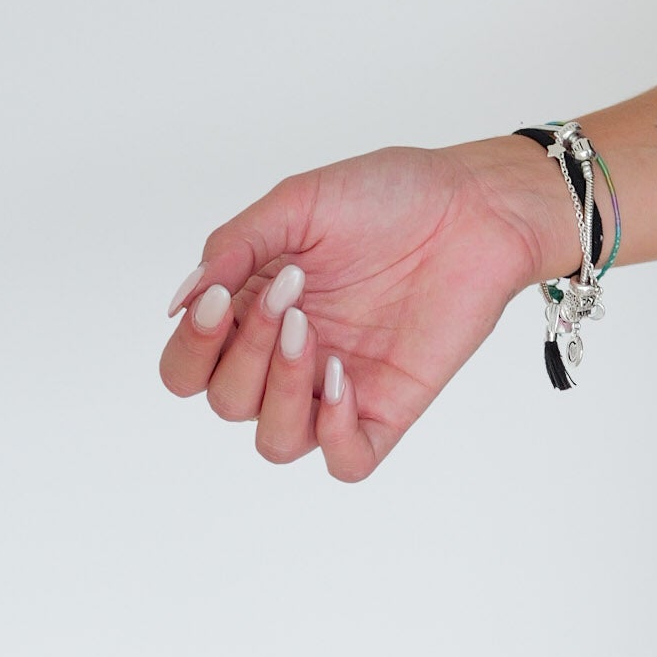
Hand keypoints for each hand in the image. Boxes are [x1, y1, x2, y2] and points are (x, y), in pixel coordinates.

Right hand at [156, 137, 568, 482]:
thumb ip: (233, 248)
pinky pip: (348, 462)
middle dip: (246, 351)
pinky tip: (346, 378)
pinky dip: (334, 434)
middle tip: (292, 294)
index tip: (220, 299)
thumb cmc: (392, 195)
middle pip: (226, 402)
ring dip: (280, 392)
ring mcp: (339, 385)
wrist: (476, 203)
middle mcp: (290, 357)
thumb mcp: (298, 204)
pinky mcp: (391, 405)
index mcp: (254, 313)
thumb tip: (179, 302)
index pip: (187, 370)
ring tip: (312, 333)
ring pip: (275, 442)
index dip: (190, 348)